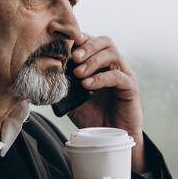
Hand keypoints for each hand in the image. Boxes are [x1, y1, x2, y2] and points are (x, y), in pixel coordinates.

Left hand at [67, 34, 146, 172]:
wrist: (109, 139)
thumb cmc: (92, 117)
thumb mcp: (72, 99)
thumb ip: (64, 84)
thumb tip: (46, 71)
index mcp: (99, 64)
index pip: (91, 41)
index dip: (79, 39)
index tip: (64, 45)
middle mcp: (113, 66)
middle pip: (105, 41)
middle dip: (87, 46)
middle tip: (73, 57)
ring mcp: (123, 75)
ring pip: (113, 54)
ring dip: (93, 60)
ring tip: (79, 73)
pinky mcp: (130, 87)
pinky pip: (118, 76)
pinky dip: (101, 78)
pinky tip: (87, 85)